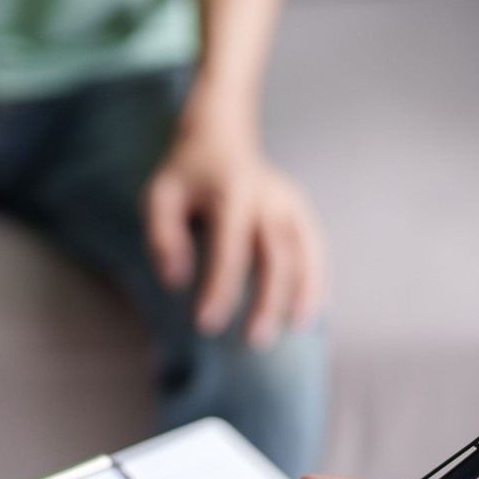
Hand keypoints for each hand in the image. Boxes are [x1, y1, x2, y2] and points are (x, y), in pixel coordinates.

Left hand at [143, 122, 326, 348]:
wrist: (219, 138)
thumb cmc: (185, 176)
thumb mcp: (159, 196)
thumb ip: (163, 236)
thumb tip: (177, 281)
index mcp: (231, 192)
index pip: (230, 249)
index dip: (221, 289)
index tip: (206, 325)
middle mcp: (269, 196)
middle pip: (277, 255)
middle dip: (269, 300)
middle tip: (255, 340)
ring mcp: (290, 202)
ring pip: (306, 251)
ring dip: (304, 292)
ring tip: (298, 328)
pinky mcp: (300, 211)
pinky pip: (316, 248)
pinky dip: (319, 279)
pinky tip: (315, 309)